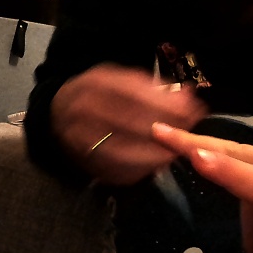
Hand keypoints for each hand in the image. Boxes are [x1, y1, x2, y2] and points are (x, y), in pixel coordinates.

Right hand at [50, 63, 206, 185]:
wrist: (58, 112)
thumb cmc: (100, 94)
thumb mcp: (123, 81)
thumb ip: (156, 90)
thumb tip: (190, 101)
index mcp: (94, 84)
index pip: (134, 94)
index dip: (166, 105)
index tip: (194, 112)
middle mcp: (80, 110)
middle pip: (129, 124)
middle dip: (165, 132)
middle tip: (188, 137)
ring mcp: (77, 138)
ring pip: (122, 152)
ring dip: (154, 155)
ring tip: (173, 152)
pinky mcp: (81, 162)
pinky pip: (115, 171)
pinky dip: (140, 170)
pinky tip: (155, 163)